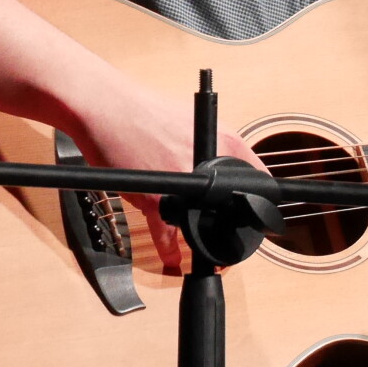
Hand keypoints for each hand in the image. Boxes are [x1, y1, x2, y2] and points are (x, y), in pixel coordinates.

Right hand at [62, 70, 265, 271]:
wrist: (108, 108)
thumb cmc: (145, 112)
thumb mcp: (195, 120)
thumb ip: (215, 147)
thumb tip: (227, 174)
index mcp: (225, 140)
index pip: (260, 176)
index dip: (259, 199)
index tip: (257, 213)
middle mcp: (209, 161)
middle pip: (232, 206)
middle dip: (228, 223)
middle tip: (225, 234)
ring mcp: (184, 181)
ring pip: (201, 223)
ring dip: (201, 239)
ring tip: (205, 250)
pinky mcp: (156, 198)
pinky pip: (167, 234)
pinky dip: (170, 250)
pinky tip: (174, 258)